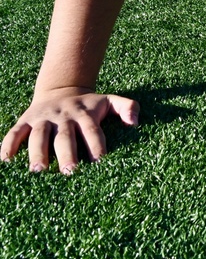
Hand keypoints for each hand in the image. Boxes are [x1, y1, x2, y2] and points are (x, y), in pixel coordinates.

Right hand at [1, 89, 139, 173]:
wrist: (61, 89)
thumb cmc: (90, 104)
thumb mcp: (111, 100)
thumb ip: (128, 107)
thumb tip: (136, 123)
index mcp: (85, 113)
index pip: (92, 130)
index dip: (96, 145)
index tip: (100, 162)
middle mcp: (64, 116)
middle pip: (65, 136)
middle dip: (67, 154)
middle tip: (70, 172)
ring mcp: (43, 118)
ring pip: (38, 135)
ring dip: (37, 153)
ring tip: (38, 171)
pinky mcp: (25, 120)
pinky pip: (15, 132)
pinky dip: (9, 144)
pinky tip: (6, 161)